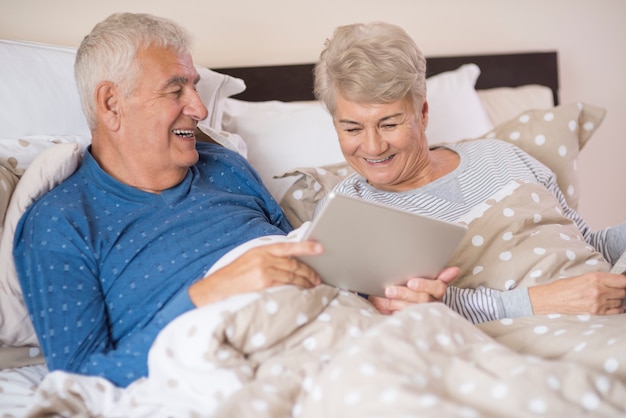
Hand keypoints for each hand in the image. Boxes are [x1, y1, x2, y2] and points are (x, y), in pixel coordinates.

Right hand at [188, 241, 322, 306]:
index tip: (320, 247)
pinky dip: (295, 288)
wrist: (217, 289)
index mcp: (261, 250)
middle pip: (293, 263)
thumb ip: (267, 258)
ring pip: (292, 275)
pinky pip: (285, 285)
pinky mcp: (264, 284)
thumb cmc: (233, 277)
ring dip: (305, 281)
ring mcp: (264, 271)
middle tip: (317, 278)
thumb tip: (289, 261)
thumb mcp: (249, 259)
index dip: (306, 246)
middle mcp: (264, 258)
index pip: (288, 246)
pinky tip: (301, 292)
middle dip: (308, 271)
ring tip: (313, 286)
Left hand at [369, 266, 459, 314]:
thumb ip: (440, 275)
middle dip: (404, 294)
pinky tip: (381, 303)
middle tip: (389, 290)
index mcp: (437, 292)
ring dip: (395, 303)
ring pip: (409, 309)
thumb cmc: (415, 286)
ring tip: (383, 296)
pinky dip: (389, 310)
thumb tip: (455, 270)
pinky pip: (400, 317)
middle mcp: (431, 304)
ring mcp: (421, 314)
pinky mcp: (409, 321)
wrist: (403, 301)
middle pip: (421, 299)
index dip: (425, 285)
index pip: (437, 288)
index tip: (411, 282)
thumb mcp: (426, 278)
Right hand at [528, 271, 625, 314]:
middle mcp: (599, 290)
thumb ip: (601, 278)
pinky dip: (618, 308)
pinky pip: (616, 311)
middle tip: (616, 288)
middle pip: (623, 291)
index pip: (622, 280)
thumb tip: (616, 281)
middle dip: (621, 289)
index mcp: (595, 278)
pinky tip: (616, 304)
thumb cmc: (564, 286)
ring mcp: (598, 303)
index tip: (624, 282)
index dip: (625, 281)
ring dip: (618, 298)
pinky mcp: (596, 312)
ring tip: (610, 296)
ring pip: (620, 301)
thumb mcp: (583, 276)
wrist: (552, 299)